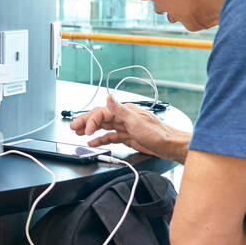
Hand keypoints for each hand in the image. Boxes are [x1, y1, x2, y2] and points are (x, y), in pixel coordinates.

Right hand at [69, 93, 190, 162]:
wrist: (171, 146)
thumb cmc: (159, 134)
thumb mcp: (138, 122)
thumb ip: (121, 110)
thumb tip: (109, 97)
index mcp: (125, 111)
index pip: (102, 113)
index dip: (91, 120)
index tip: (86, 130)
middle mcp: (124, 117)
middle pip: (100, 118)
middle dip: (85, 122)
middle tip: (74, 127)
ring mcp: (125, 127)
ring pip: (103, 127)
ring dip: (90, 130)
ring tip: (79, 133)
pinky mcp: (127, 137)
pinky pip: (110, 137)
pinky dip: (100, 139)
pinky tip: (93, 143)